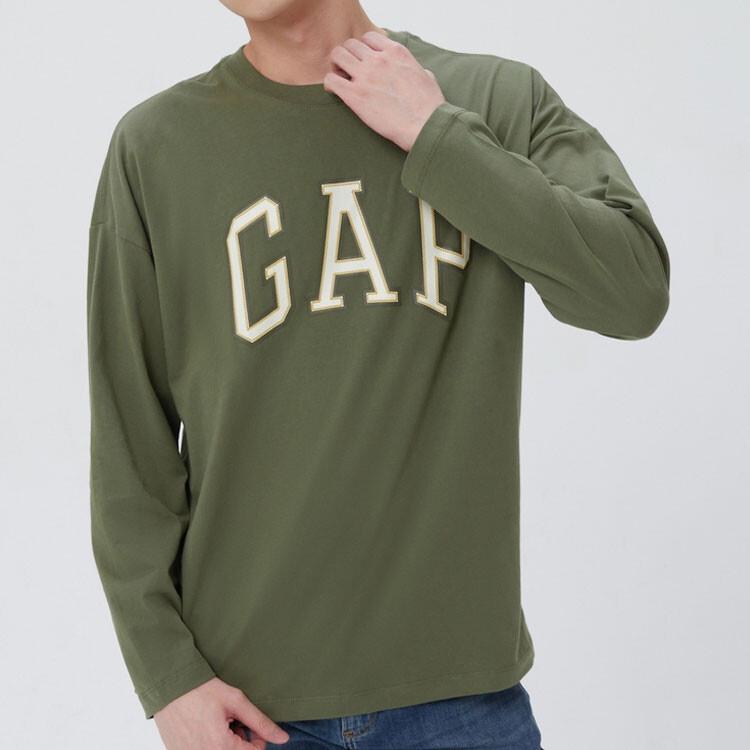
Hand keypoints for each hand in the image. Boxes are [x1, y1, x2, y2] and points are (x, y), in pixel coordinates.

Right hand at [153, 677, 288, 748]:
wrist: (169, 687)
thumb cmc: (202, 690)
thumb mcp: (236, 701)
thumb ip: (260, 722)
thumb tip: (283, 738)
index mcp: (221, 747)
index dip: (257, 739)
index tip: (248, 724)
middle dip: (239, 742)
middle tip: (232, 722)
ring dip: (224, 744)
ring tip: (218, 724)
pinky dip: (208, 744)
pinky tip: (204, 728)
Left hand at [323, 30, 445, 151]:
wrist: (424, 125)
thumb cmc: (429, 107)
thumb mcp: (426, 77)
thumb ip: (416, 69)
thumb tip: (418, 71)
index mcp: (395, 52)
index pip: (369, 37)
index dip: (363, 49)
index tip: (365, 62)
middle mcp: (378, 59)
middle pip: (351, 45)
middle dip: (348, 56)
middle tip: (350, 72)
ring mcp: (365, 75)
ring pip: (337, 56)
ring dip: (336, 66)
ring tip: (341, 80)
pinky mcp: (355, 95)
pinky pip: (331, 80)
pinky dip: (330, 84)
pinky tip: (335, 92)